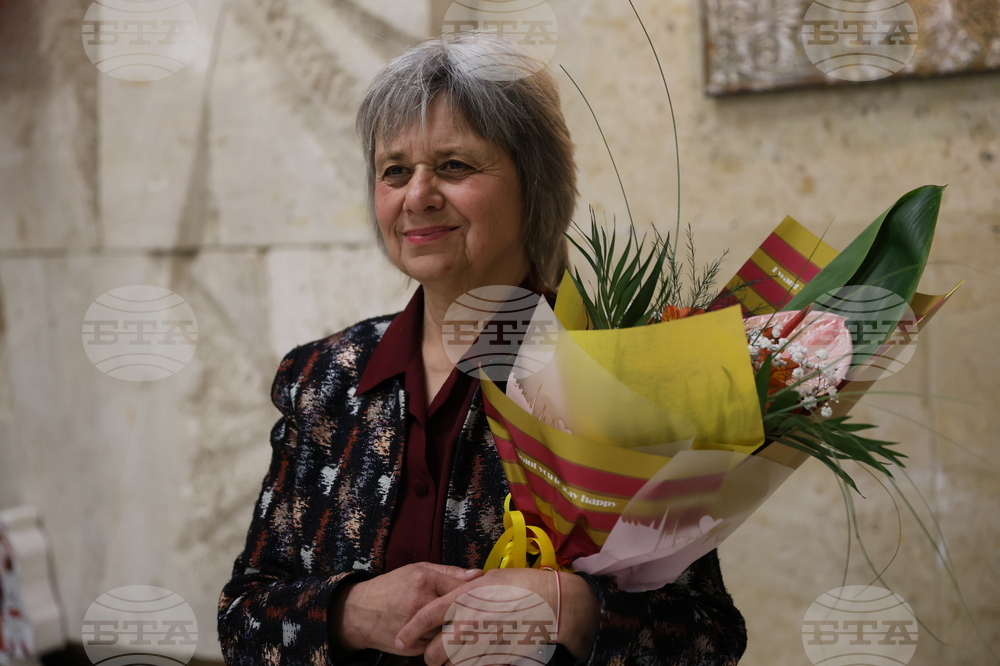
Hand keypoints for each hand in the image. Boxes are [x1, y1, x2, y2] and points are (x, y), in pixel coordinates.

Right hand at [330, 563, 483, 654]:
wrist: (359, 613)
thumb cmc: (391, 588)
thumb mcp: (417, 570)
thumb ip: (449, 572)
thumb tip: (478, 575)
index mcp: (424, 582)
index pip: (462, 588)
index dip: (478, 592)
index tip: (490, 594)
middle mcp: (420, 605)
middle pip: (460, 612)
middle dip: (476, 614)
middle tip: (488, 614)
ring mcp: (417, 629)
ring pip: (452, 632)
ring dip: (465, 630)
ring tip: (477, 626)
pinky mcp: (414, 648)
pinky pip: (440, 647)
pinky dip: (450, 643)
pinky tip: (457, 638)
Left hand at [395, 568, 599, 665]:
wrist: (552, 604)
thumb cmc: (522, 585)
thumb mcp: (489, 578)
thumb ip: (467, 590)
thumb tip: (455, 595)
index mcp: (463, 599)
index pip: (426, 617)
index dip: (410, 631)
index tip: (399, 640)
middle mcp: (467, 624)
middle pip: (433, 653)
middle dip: (431, 657)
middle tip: (433, 654)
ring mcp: (481, 644)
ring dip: (451, 663)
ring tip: (455, 657)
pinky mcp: (494, 658)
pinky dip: (470, 665)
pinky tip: (475, 657)